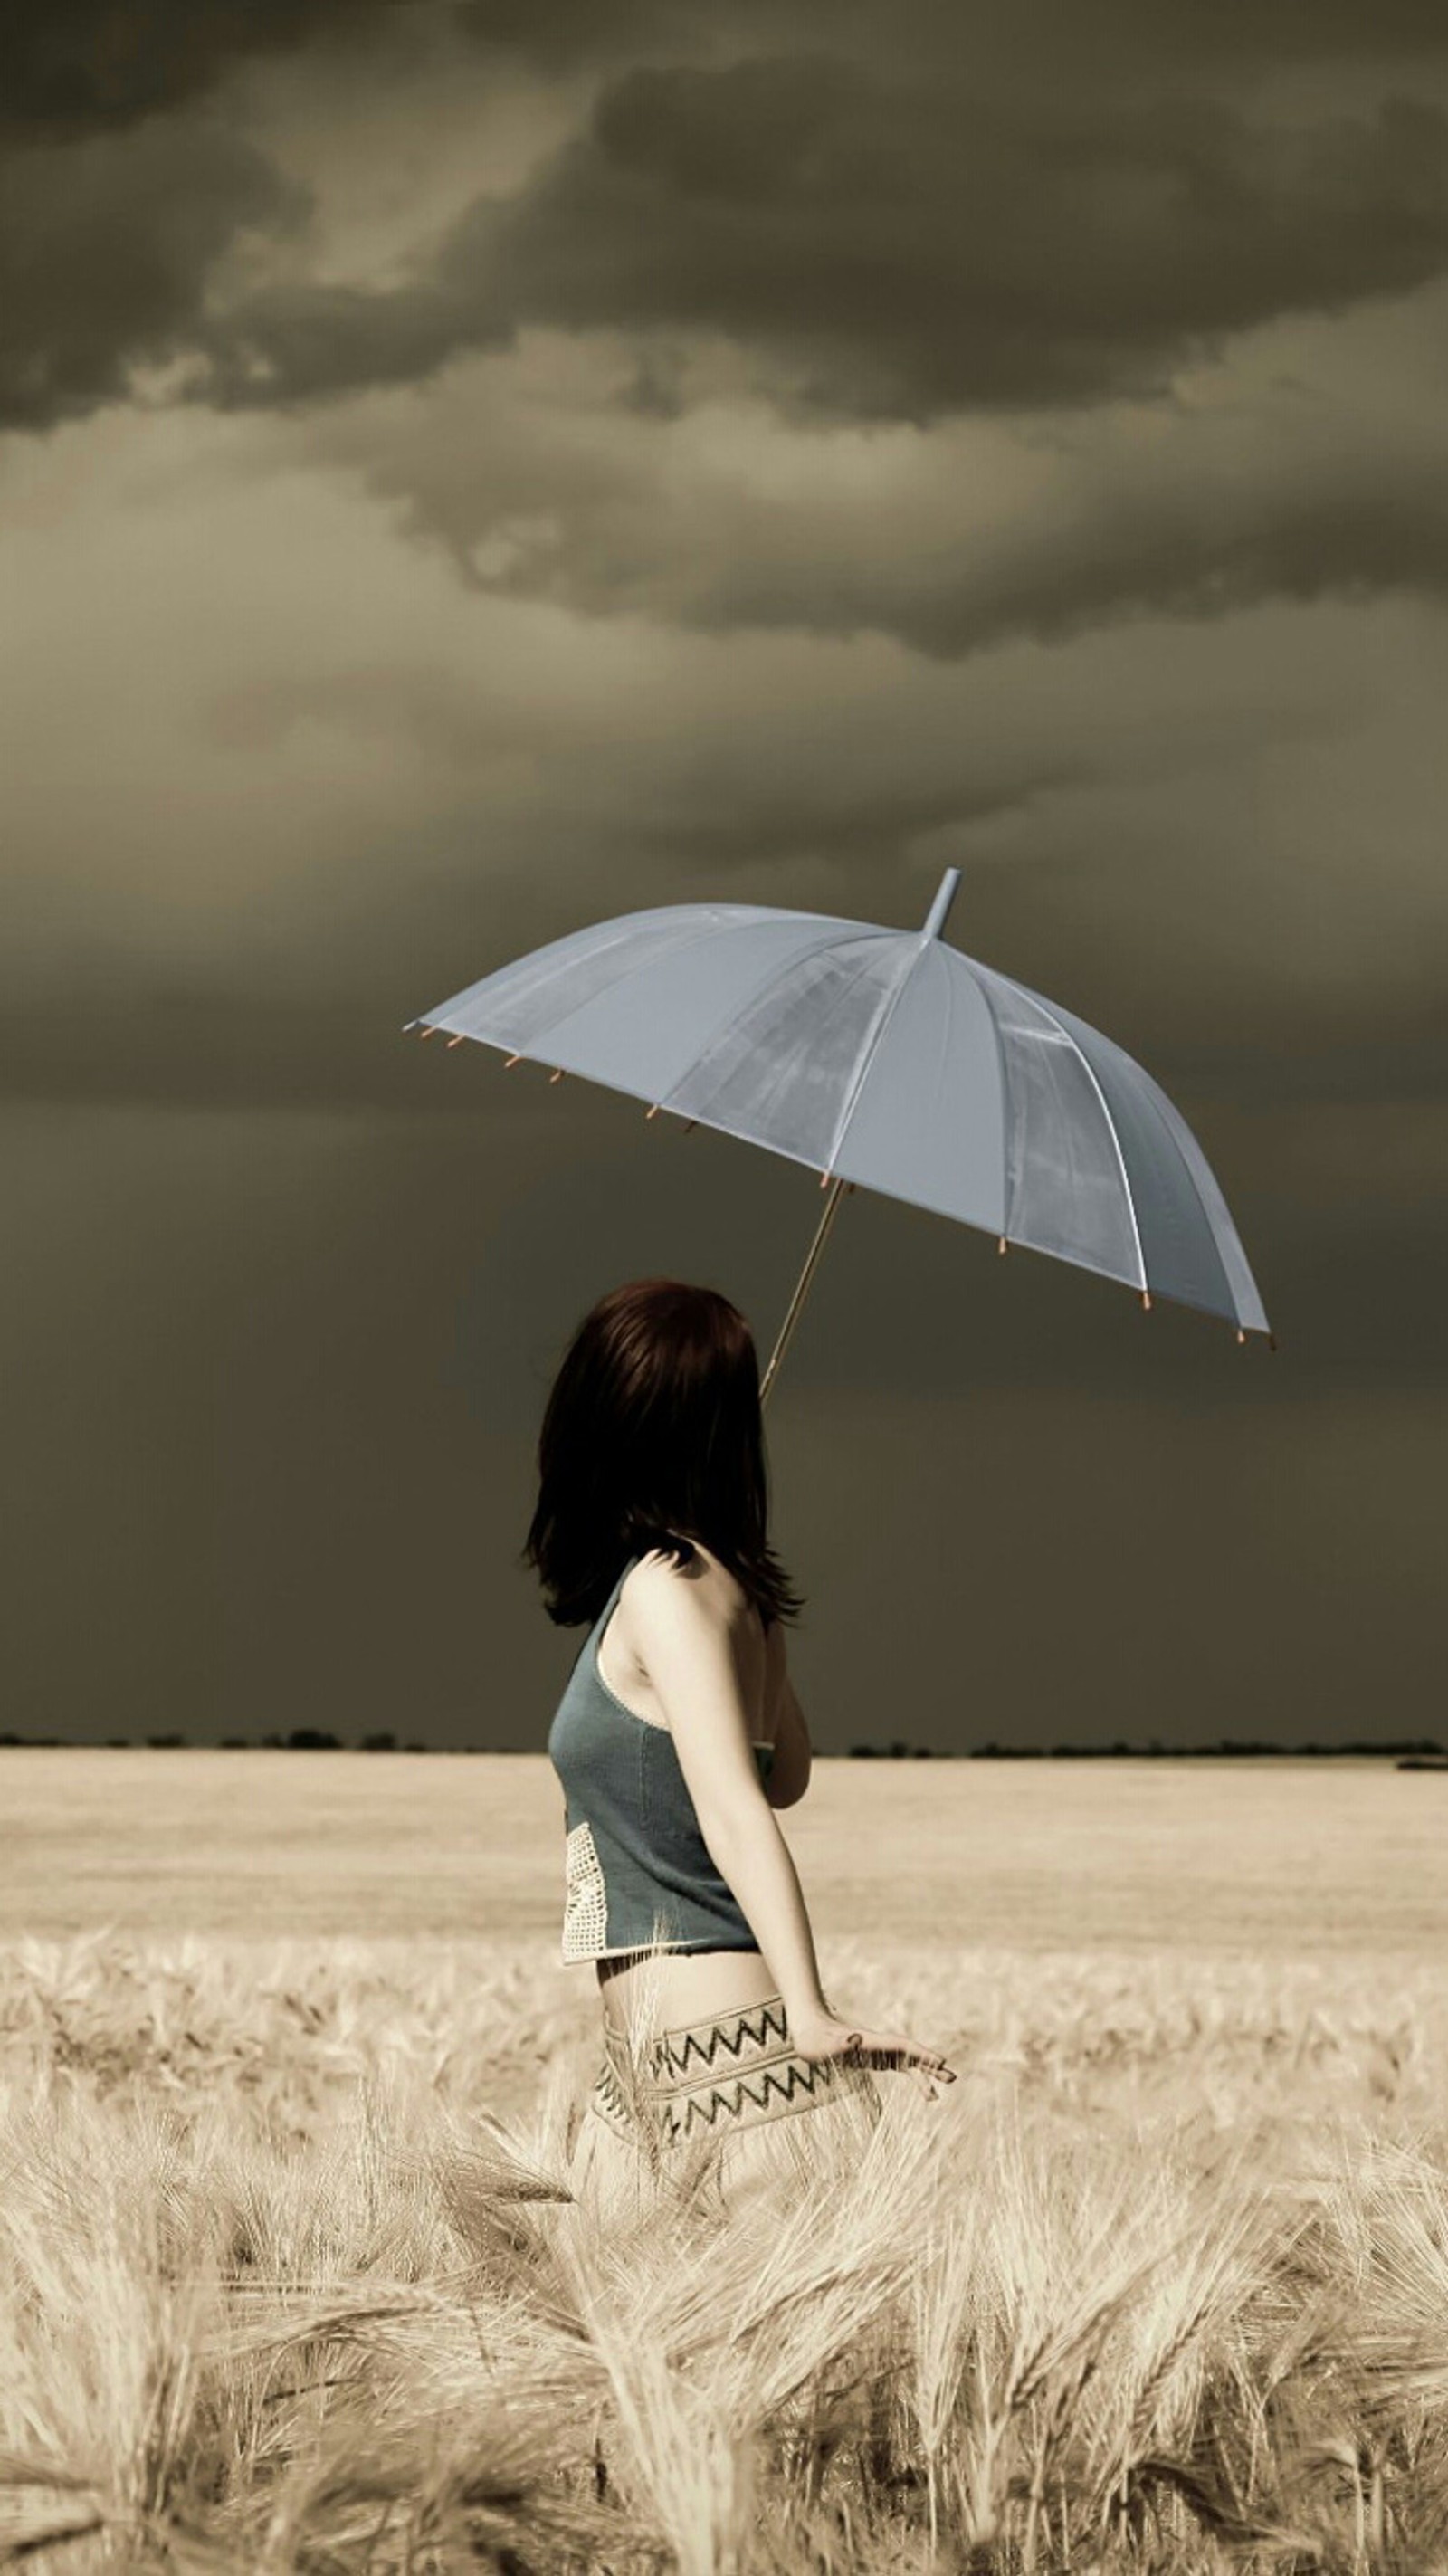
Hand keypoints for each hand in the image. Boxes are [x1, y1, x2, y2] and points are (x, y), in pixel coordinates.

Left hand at [790, 2007, 956, 2101]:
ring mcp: (878, 2052)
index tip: (939, 2062)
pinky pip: (900, 2068)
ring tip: (941, 2093)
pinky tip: (924, 2091)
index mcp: (872, 2041)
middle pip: (911, 2054)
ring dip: (926, 2075)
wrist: (808, 2031)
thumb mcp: (825, 2044)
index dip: (921, 2053)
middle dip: (930, 2065)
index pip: (903, 2046)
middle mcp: (879, 2045)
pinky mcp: (874, 2059)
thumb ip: (841, 2043)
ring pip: (908, 2063)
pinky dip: (914, 2078)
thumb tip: (855, 2040)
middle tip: (952, 2078)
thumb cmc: (814, 2039)